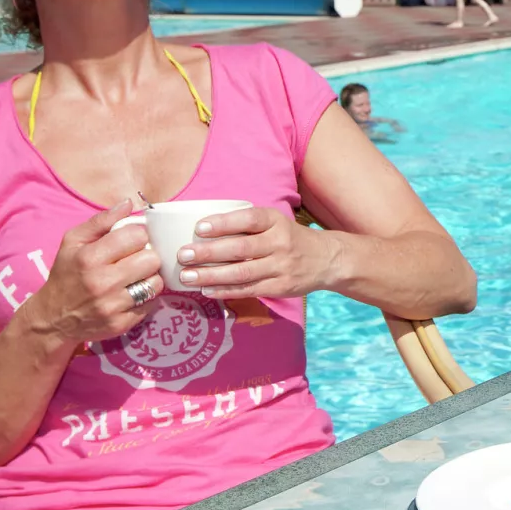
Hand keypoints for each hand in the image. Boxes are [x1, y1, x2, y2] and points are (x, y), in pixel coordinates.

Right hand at [23, 201, 162, 343]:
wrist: (53, 318)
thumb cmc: (66, 274)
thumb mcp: (73, 242)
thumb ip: (101, 221)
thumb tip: (128, 203)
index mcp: (89, 258)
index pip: (136, 236)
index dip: (139, 235)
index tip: (133, 240)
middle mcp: (101, 283)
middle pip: (151, 259)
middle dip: (147, 256)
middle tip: (137, 259)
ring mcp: (112, 306)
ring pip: (156, 283)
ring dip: (150, 277)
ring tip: (137, 276)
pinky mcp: (121, 324)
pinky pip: (151, 304)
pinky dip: (147, 298)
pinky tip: (133, 293)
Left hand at [175, 206, 342, 299]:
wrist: (326, 259)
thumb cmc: (289, 238)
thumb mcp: (275, 223)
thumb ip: (247, 226)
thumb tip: (201, 231)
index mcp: (276, 221)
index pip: (248, 219)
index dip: (223, 223)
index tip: (199, 228)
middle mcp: (280, 243)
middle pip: (241, 248)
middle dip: (209, 252)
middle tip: (184, 255)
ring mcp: (281, 267)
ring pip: (242, 272)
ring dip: (211, 275)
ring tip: (187, 276)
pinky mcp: (280, 287)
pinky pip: (248, 290)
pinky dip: (225, 290)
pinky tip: (206, 290)